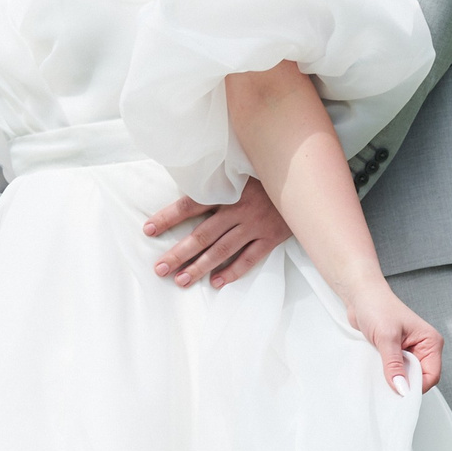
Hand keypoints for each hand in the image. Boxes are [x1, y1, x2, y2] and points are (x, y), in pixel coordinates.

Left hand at [144, 178, 290, 287]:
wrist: (303, 177)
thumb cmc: (264, 170)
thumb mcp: (238, 167)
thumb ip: (215, 177)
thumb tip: (186, 179)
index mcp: (225, 190)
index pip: (189, 205)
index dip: (167, 218)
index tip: (147, 229)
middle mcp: (238, 210)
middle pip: (202, 235)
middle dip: (179, 253)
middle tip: (159, 269)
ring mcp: (255, 225)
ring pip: (222, 250)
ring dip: (200, 267)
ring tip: (181, 280)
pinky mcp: (272, 237)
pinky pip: (250, 258)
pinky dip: (233, 271)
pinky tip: (216, 282)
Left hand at [342, 282, 441, 393]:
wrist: (359, 295)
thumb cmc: (376, 307)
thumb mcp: (386, 338)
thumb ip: (394, 365)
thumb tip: (402, 389)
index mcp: (430, 342)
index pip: (431, 375)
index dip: (416, 386)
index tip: (400, 394)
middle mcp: (423, 347)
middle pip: (419, 377)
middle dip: (405, 383)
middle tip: (388, 388)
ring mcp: (409, 350)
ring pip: (406, 374)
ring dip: (394, 377)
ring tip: (380, 377)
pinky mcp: (396, 351)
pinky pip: (395, 369)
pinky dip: (387, 372)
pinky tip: (377, 372)